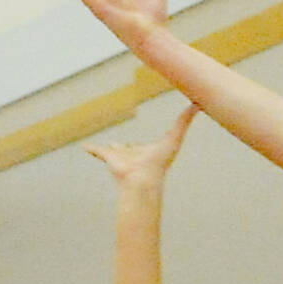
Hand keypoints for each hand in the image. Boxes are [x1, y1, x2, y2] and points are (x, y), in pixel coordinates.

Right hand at [85, 104, 199, 184]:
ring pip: (114, 150)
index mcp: (147, 151)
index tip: (151, 139)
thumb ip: (184, 121)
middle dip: (128, 146)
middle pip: (129, 148)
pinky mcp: (107, 157)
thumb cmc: (159, 161)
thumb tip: (198, 104)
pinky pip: (97, 151)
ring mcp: (120, 156)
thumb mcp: (175, 137)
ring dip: (111, 149)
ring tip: (109, 147)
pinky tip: (84, 147)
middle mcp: (134, 154)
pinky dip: (91, 149)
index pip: (147, 144)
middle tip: (125, 144)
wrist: (141, 179)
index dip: (148, 142)